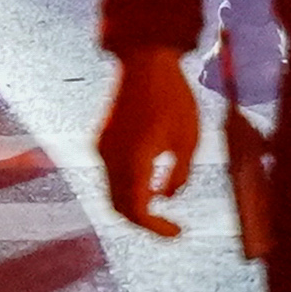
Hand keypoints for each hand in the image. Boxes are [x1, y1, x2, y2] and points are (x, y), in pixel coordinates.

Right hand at [96, 49, 201, 236]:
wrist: (146, 59)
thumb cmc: (172, 97)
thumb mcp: (188, 139)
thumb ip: (179, 174)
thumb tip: (167, 197)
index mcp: (132, 160)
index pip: (137, 211)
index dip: (156, 228)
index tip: (177, 232)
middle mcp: (110, 158)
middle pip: (119, 209)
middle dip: (144, 222)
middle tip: (169, 226)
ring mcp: (102, 148)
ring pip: (113, 194)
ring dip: (135, 204)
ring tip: (163, 204)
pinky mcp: (102, 140)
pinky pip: (112, 176)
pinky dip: (128, 188)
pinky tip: (152, 182)